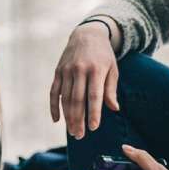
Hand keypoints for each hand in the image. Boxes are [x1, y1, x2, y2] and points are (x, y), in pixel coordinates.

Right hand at [51, 21, 119, 138]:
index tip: (93, 127)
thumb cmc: (103, 56)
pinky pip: (54, 92)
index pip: (94, 95)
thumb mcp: (112, 69)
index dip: (93, 112)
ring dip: (68, 117)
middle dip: (78, 119)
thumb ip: (111, 89)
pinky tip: (57, 120)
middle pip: (78, 100)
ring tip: (72, 131)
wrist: (87, 34)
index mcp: (96, 69)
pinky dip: (54, 107)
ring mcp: (67, 71)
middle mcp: (80, 70)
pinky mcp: (58, 72)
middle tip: (79, 136)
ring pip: (65, 98)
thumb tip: (114, 109)